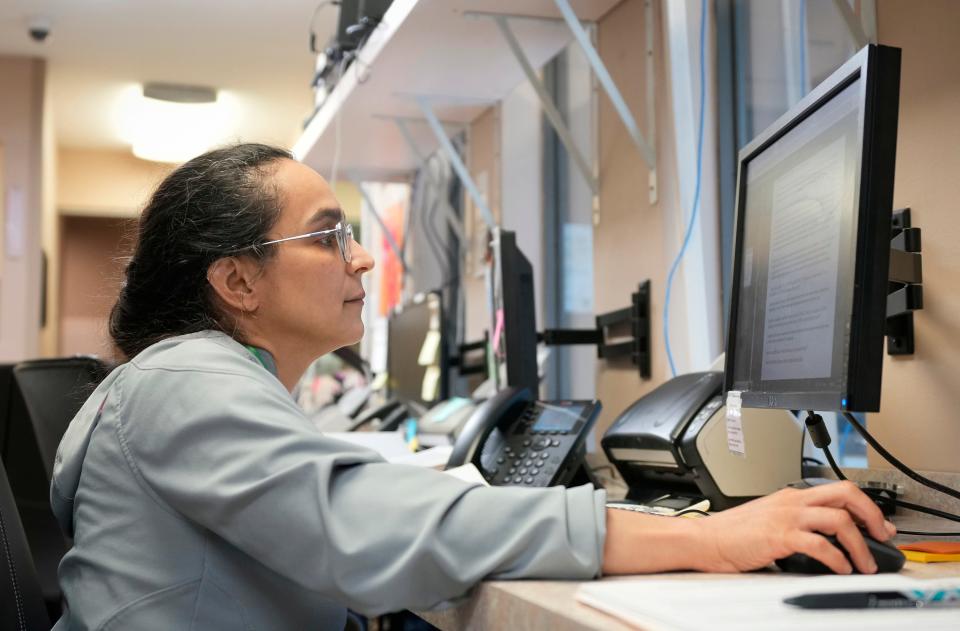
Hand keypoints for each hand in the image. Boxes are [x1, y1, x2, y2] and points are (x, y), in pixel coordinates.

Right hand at [694, 481, 896, 573]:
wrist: (704, 539)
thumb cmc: (731, 534)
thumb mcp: (768, 520)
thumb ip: (794, 523)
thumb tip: (823, 539)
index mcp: (790, 496)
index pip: (838, 490)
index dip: (866, 507)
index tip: (879, 526)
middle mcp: (792, 501)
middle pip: (846, 494)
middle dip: (872, 516)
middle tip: (882, 537)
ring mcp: (786, 517)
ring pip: (839, 520)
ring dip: (860, 544)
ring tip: (865, 563)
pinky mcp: (779, 536)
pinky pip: (819, 544)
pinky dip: (837, 559)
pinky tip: (840, 569)